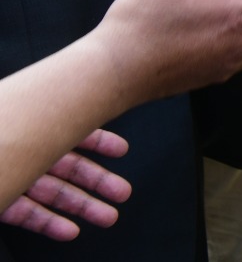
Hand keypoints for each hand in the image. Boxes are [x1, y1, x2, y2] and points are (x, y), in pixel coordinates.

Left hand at [1, 130, 129, 241]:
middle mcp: (24, 152)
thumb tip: (87, 117)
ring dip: (82, 206)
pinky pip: (26, 214)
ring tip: (107, 217)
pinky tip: (69, 230)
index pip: (69, 131)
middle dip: (98, 181)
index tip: (121, 151)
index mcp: (30, 125)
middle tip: (122, 192)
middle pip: (67, 167)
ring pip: (52, 192)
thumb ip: (55, 125)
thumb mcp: (24, 118)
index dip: (97, 141)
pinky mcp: (1, 202)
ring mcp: (13, 178)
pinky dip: (49, 223)